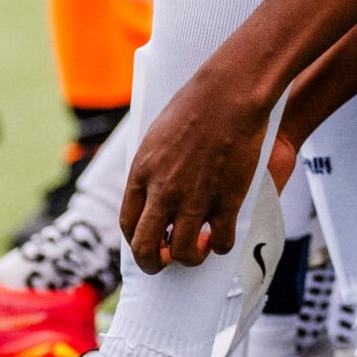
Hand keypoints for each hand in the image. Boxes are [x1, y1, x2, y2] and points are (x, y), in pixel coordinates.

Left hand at [120, 58, 268, 270]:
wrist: (229, 93)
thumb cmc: (196, 102)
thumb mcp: (158, 133)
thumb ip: (153, 165)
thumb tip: (156, 185)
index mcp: (143, 173)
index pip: (128, 224)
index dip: (137, 240)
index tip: (150, 242)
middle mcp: (163, 192)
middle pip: (146, 248)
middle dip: (154, 262)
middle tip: (168, 259)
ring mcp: (194, 199)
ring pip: (183, 253)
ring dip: (191, 257)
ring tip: (201, 246)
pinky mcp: (226, 201)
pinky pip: (221, 241)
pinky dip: (221, 245)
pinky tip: (223, 235)